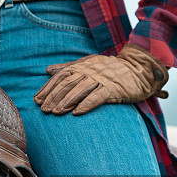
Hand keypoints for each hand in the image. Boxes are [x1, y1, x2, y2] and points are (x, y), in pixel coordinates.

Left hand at [33, 44, 168, 115]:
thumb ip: (68, 67)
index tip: (37, 100)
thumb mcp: (88, 64)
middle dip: (53, 97)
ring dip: (66, 101)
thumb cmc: (111, 69)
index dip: (47, 88)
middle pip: (67, 84)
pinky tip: (77, 112)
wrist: (139, 68)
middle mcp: (89, 71)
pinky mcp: (113, 88)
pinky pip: (98, 96)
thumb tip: (48, 70)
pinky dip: (87, 104)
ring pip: (80, 90)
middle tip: (43, 109)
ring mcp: (101, 79)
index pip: (60, 77)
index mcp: (82, 65)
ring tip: (56, 112)